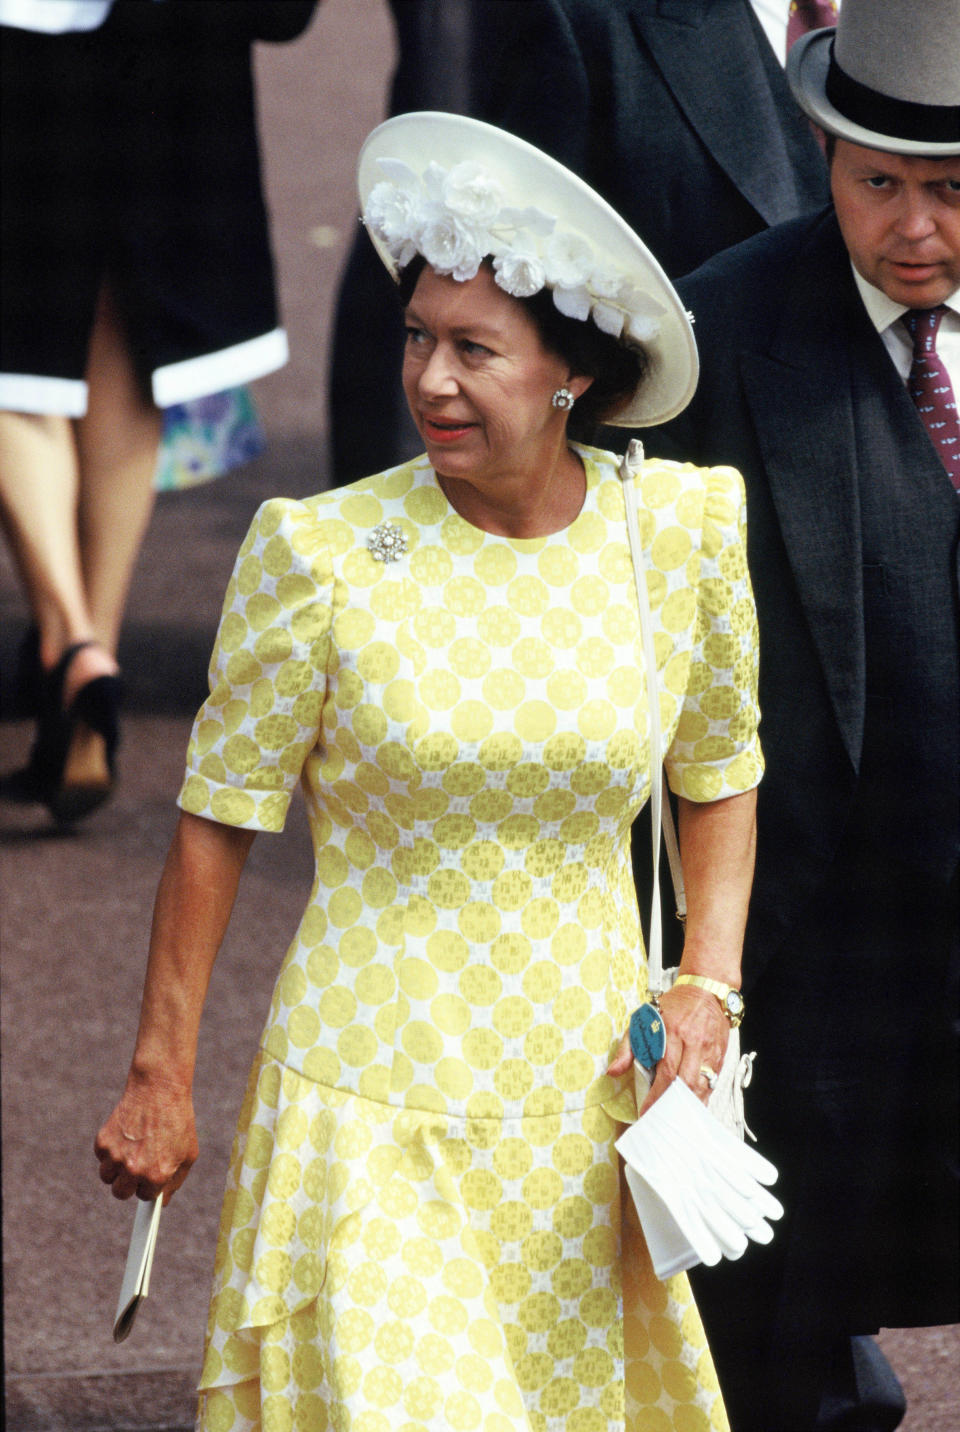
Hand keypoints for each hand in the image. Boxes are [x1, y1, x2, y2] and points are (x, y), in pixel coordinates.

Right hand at [94, 1072, 197, 1202]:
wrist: (159, 1089)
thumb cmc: (177, 1121)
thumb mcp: (187, 1153)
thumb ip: (175, 1181)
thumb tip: (163, 1202)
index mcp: (157, 1176)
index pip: (145, 1197)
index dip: (149, 1185)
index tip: (149, 1178)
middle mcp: (134, 1170)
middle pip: (120, 1193)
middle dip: (129, 1183)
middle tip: (137, 1167)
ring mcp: (116, 1156)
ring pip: (107, 1177)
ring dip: (116, 1168)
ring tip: (130, 1149)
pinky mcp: (103, 1142)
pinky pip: (101, 1157)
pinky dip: (109, 1150)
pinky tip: (125, 1135)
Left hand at [608, 983, 728, 1114]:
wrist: (706, 990)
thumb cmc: (674, 1006)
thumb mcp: (644, 1019)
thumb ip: (629, 1046)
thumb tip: (613, 1071)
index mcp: (672, 1031)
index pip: (666, 1070)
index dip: (656, 1095)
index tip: (646, 1111)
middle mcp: (693, 1042)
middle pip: (685, 1082)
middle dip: (671, 1104)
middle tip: (659, 1119)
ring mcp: (709, 1050)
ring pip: (702, 1086)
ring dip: (688, 1105)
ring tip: (674, 1118)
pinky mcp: (720, 1056)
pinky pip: (712, 1083)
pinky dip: (702, 1098)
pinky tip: (691, 1107)